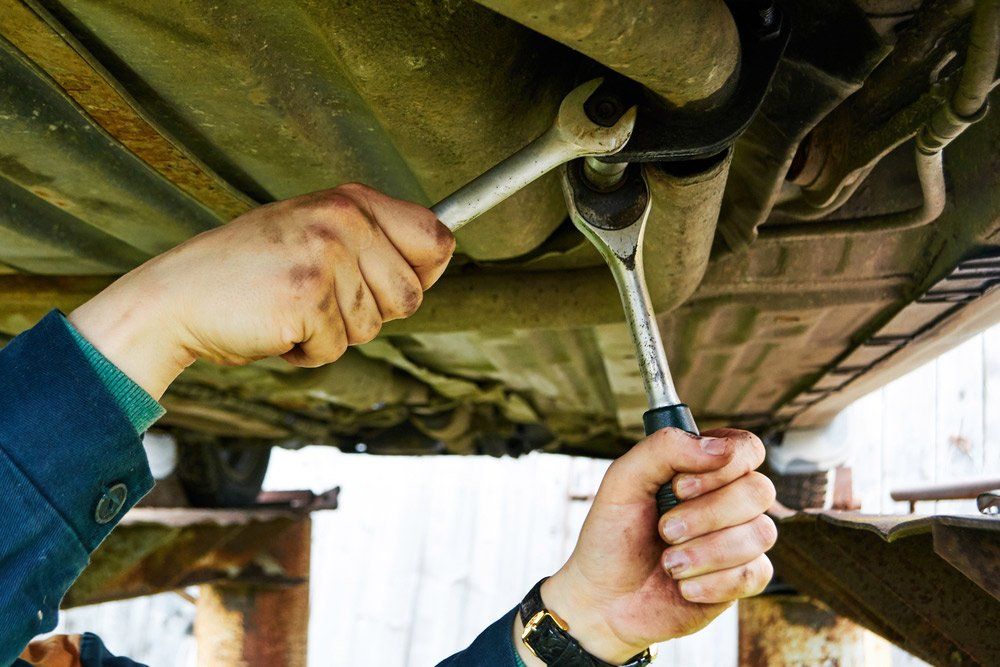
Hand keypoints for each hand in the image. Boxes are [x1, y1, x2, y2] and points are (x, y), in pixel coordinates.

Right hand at [68, 183, 454, 397]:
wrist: (174, 297)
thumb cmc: (250, 274)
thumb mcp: (314, 234)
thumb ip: (370, 240)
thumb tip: (441, 255)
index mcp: (349, 200)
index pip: (435, 237)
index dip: (425, 274)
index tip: (391, 287)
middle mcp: (342, 220)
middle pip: (411, 296)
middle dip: (371, 315)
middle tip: (320, 301)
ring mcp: (325, 256)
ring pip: (372, 328)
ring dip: (333, 335)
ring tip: (290, 309)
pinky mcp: (307, 297)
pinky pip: (334, 350)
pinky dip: (306, 353)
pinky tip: (274, 327)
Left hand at [516, 429, 775, 664]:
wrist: (603, 599)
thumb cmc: (611, 535)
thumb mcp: (623, 481)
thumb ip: (665, 448)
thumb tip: (721, 449)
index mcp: (702, 468)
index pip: (746, 448)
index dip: (723, 465)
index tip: (679, 487)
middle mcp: (727, 500)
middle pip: (759, 490)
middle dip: (707, 514)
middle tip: (665, 529)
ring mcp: (738, 540)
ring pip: (761, 533)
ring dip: (706, 552)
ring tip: (669, 562)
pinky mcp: (742, 580)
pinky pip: (756, 573)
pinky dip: (713, 582)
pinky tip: (684, 587)